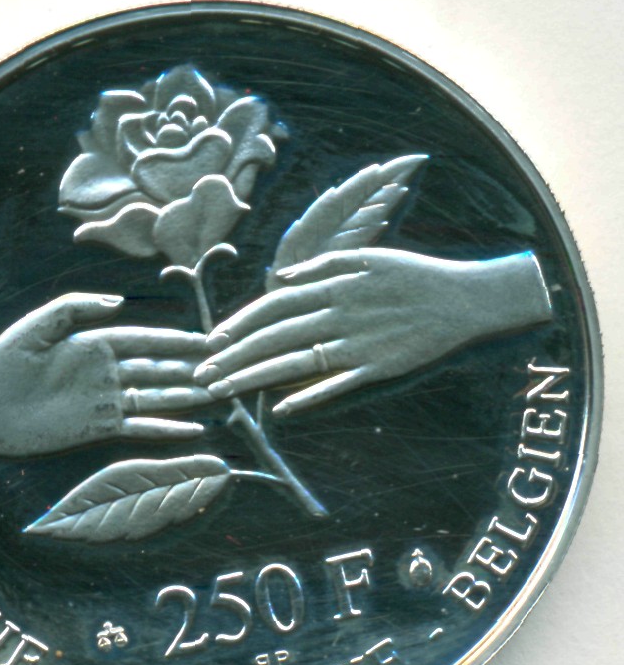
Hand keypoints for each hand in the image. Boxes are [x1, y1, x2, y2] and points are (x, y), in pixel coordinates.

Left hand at [0, 293, 212, 464]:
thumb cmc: (1, 362)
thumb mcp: (36, 327)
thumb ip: (75, 307)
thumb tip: (120, 303)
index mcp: (93, 343)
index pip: (143, 340)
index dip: (174, 340)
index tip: (205, 340)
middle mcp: (105, 371)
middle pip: (156, 369)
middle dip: (189, 368)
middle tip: (223, 369)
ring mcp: (103, 400)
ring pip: (154, 397)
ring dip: (185, 397)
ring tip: (216, 395)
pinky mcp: (96, 427)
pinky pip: (138, 427)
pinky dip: (165, 429)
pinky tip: (191, 429)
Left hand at [194, 249, 550, 414]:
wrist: (462, 299)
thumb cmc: (412, 274)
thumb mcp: (366, 255)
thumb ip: (320, 266)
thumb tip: (280, 280)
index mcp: (332, 286)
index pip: (273, 305)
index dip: (239, 323)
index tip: (211, 341)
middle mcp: (338, 315)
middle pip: (274, 336)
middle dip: (233, 356)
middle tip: (202, 375)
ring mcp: (356, 344)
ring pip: (295, 362)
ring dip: (255, 377)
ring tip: (224, 392)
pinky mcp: (377, 368)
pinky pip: (336, 385)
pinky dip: (308, 396)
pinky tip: (280, 409)